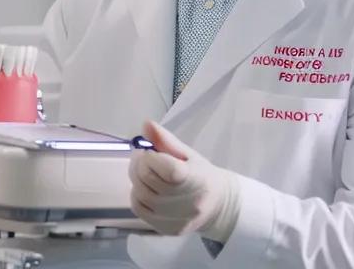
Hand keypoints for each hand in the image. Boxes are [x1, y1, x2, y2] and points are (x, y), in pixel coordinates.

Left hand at [127, 121, 241, 241]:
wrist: (217, 206)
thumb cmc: (201, 176)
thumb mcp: (188, 154)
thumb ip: (166, 140)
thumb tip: (146, 124)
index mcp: (196, 179)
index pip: (167, 169)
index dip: (151, 157)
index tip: (150, 152)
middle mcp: (187, 203)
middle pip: (148, 180)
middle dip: (139, 164)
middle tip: (143, 158)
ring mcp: (176, 218)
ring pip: (140, 194)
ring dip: (136, 179)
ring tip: (145, 173)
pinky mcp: (167, 229)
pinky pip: (139, 209)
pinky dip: (137, 196)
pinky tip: (146, 190)